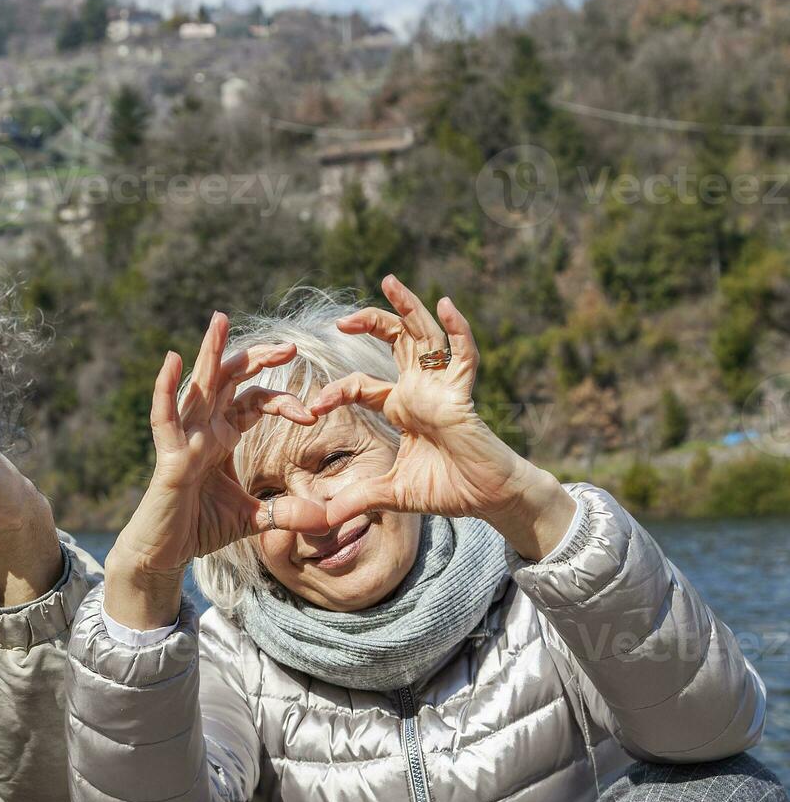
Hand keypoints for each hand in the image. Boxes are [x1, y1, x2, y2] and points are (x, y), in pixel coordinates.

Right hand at [105, 312, 327, 628]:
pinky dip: (166, 388)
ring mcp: (183, 438)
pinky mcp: (168, 455)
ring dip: (210, 352)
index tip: (312, 414)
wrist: (164, 553)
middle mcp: (202, 428)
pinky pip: (164, 417)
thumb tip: (328, 518)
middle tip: (290, 345)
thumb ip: (288, 513)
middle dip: (257, 359)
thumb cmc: (200, 528)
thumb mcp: (254, 518)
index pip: (254, 402)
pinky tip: (173, 359)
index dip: (282, 400)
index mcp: (222, 436)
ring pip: (198, 386)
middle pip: (230, 381)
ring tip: (220, 319)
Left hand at [315, 274, 575, 558]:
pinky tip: (446, 304)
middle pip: (395, 342)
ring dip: (408, 308)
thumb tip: (321, 520)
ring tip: (388, 281)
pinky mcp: (463, 394)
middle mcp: (421, 390)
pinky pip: (464, 354)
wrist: (488, 500)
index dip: (336, 391)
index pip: (362, 385)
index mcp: (403, 407)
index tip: (312, 408)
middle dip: (370, 323)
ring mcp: (443, 388)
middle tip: (342, 318)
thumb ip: (357, 500)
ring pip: (425, 336)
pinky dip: (458, 329)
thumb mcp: (391, 493)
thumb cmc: (448, 490)